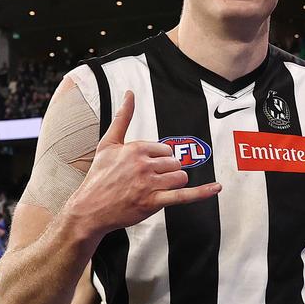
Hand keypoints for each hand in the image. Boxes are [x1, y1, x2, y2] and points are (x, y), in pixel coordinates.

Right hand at [64, 91, 220, 235]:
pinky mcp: (153, 201)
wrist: (88, 209)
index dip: (159, 159)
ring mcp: (149, 184)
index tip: (145, 167)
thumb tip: (129, 94)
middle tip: (146, 180)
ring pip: (180, 177)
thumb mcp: (108, 144)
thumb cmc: (98, 177)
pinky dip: (202, 192)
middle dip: (166, 171)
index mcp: (136, 148)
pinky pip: (184, 195)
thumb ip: (122, 118)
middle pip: (174, 163)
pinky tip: (215, 188)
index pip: (166, 149)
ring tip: (154, 188)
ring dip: (172, 183)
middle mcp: (144, 164)